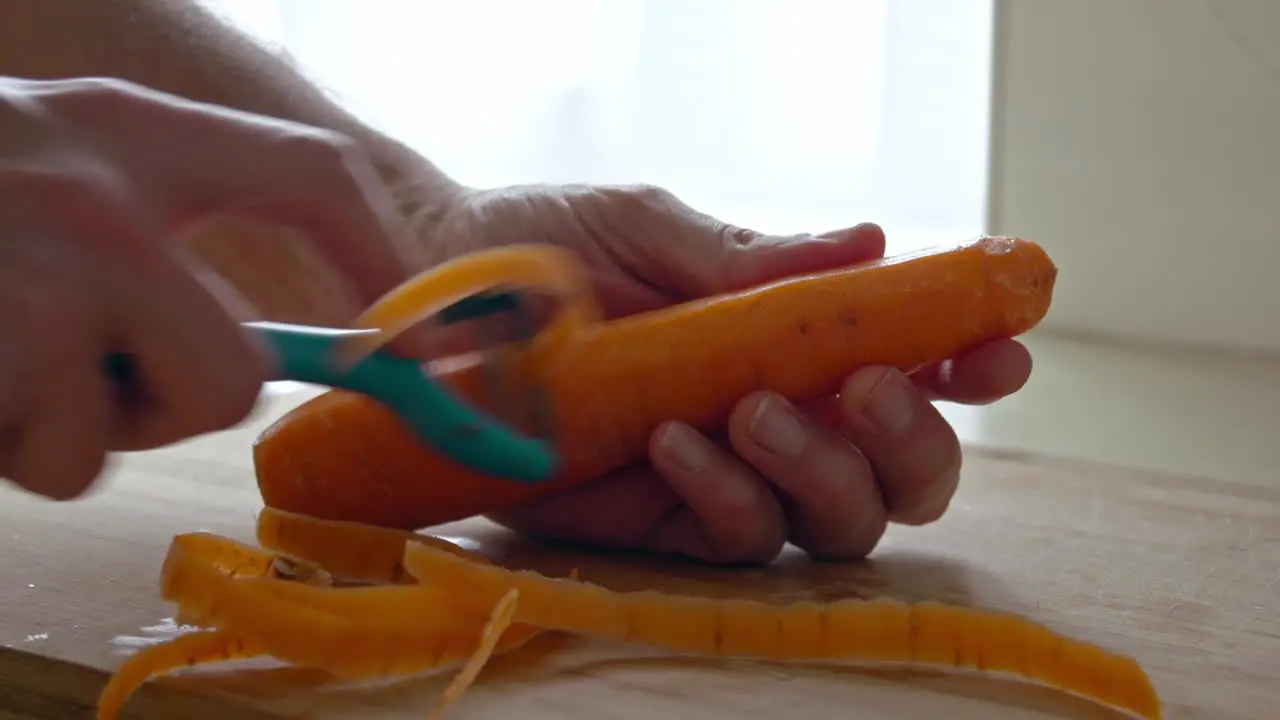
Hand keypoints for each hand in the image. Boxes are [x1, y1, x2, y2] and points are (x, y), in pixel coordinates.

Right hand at [0, 76, 422, 499]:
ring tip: (5, 364)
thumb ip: (148, 219)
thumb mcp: (47, 157)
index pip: (312, 173)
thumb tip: (260, 344)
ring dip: (73, 429)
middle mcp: (96, 196)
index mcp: (126, 130)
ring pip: (133, 437)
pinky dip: (11, 448)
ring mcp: (42, 273)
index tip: (418, 347)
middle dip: (178, 402)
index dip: (385, 264)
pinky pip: (59, 465)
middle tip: (92, 376)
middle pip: (240, 373)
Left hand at [415, 183, 1032, 564]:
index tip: (997, 352)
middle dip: (913, 442)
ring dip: (821, 472)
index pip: (913, 369)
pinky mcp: (664, 531)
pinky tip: (678, 439)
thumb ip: (752, 256)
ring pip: (838, 526)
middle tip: (866, 389)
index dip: (970, 367)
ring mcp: (729, 483)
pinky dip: (726, 497)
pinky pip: (736, 545)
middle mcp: (782, 420)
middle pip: (904, 476)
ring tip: (754, 407)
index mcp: (795, 341)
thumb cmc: (546, 249)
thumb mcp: (647, 232)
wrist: (430, 299)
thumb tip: (872, 244)